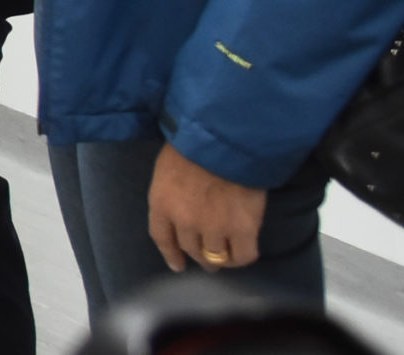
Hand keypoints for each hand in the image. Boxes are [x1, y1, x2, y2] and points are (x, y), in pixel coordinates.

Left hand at [149, 143, 265, 272]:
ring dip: (219, 260)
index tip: (178, 265)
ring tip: (226, 259)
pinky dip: (242, 258)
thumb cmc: (193, 143)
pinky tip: (242, 253)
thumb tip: (180, 205)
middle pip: (190, 249)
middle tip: (208, 261)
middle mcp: (184, 220)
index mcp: (161, 203)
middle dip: (198, 257)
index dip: (171, 254)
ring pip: (215, 256)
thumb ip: (171, 192)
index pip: (162, 237)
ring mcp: (214, 227)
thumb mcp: (167, 166)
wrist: (225, 138)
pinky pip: (243, 255)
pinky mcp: (242, 228)